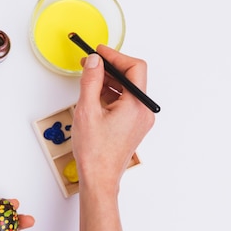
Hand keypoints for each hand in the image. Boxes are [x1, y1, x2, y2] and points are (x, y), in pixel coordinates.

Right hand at [71, 45, 154, 191]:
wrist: (99, 178)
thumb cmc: (95, 152)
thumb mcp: (87, 110)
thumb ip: (91, 81)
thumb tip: (95, 61)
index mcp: (137, 106)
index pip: (134, 68)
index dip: (116, 56)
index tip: (99, 52)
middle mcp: (143, 112)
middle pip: (131, 78)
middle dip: (110, 68)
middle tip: (90, 64)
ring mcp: (139, 120)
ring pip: (127, 91)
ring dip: (109, 82)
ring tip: (88, 80)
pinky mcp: (132, 127)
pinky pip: (124, 103)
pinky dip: (110, 95)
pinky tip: (94, 97)